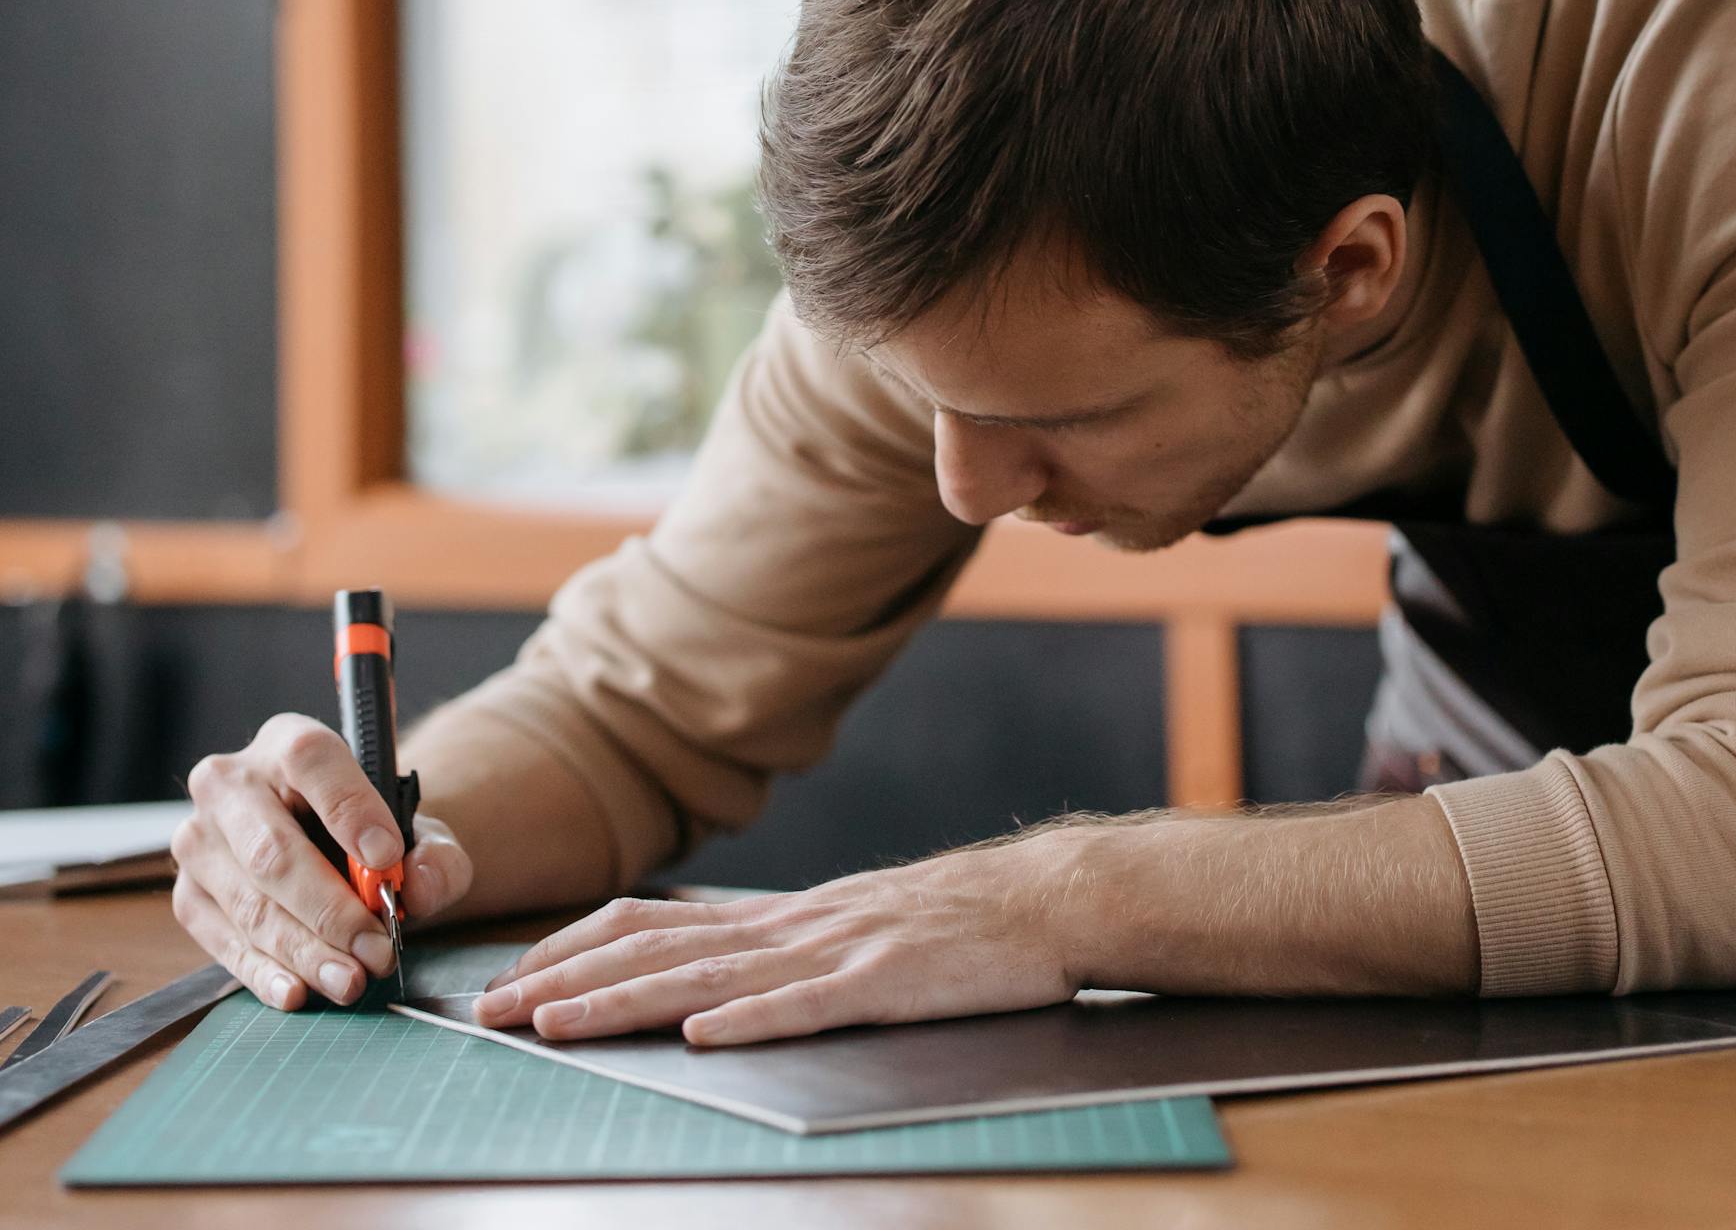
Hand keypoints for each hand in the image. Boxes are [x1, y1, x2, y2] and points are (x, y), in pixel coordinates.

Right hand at [171, 712, 472, 1009]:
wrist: (330, 847)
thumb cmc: (374, 833)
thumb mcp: (420, 832)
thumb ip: (436, 855)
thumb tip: (417, 886)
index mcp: (290, 743)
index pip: (312, 762)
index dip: (349, 809)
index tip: (387, 857)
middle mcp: (230, 784)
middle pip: (273, 850)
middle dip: (330, 910)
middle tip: (376, 950)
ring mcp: (199, 840)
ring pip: (250, 903)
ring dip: (303, 950)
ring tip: (350, 980)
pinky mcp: (189, 893)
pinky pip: (223, 938)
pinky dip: (262, 971)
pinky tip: (296, 991)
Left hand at [471, 834, 1081, 1044]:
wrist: (1041, 900)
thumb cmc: (952, 923)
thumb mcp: (850, 925)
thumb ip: (783, 951)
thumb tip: (708, 984)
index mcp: (780, 919)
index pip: (653, 922)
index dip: (576, 946)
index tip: (513, 974)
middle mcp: (793, 928)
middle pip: (659, 949)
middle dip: (566, 980)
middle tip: (492, 1011)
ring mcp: (838, 951)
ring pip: (712, 978)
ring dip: (626, 1002)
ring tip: (556, 1024)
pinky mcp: (888, 982)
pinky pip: (810, 1006)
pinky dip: (751, 1022)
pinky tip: (702, 1038)